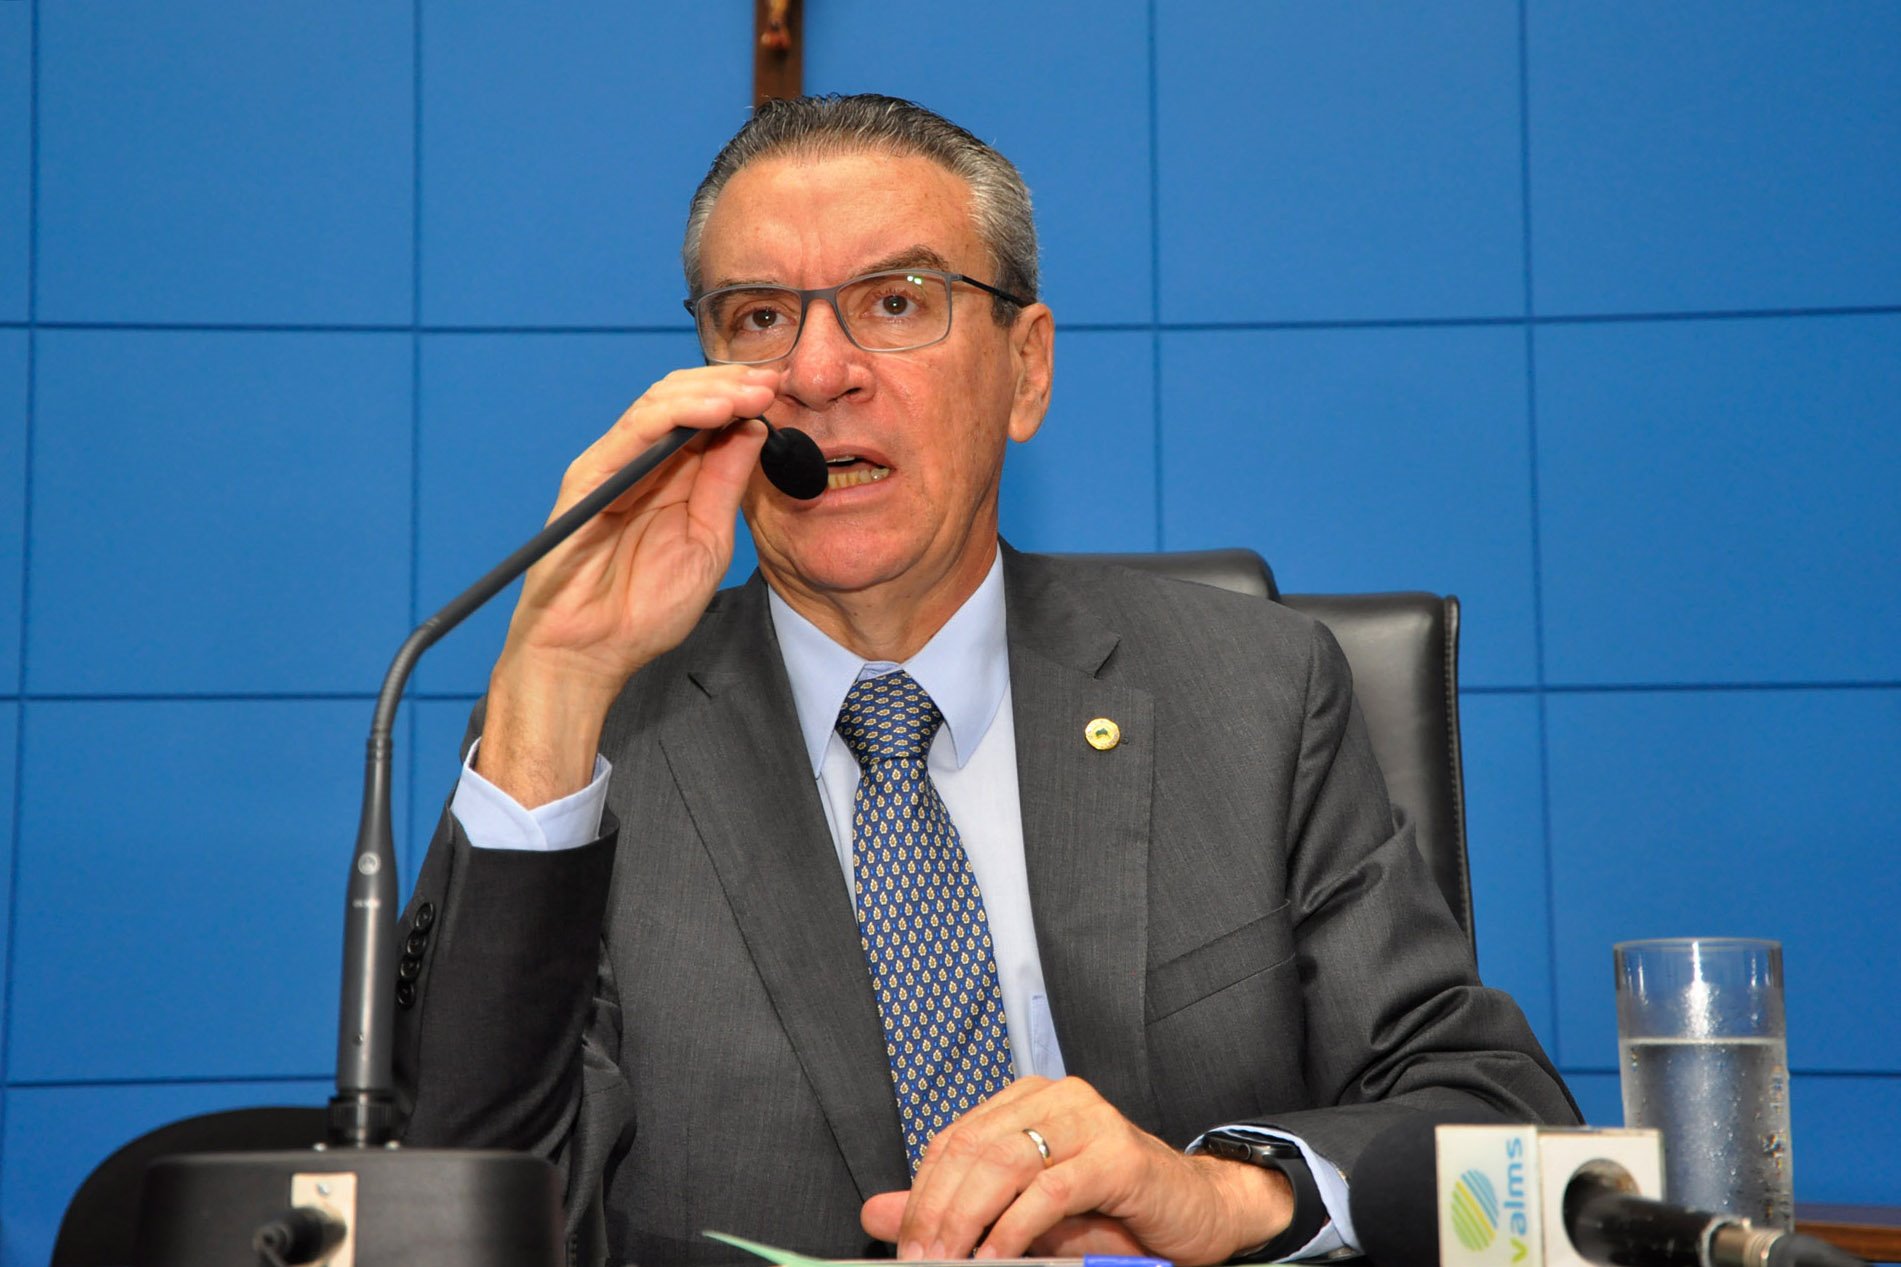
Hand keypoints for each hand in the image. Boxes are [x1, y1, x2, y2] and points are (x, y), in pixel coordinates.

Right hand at [476, 364, 780, 805]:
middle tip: (776, 379)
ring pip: (661, 402)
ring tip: (755, 389)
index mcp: (671, 478)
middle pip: (686, 399)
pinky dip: (678, 412)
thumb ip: (725, 484)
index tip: (786, 391)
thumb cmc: (642, 610)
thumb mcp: (707, 541)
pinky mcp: (590, 476)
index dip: (745, 399)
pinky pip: (634, 430)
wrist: (592, 654)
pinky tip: (718, 410)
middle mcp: (641, 464)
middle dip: (733, 384)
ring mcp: (614, 465)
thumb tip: (753, 429)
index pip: (707, 419)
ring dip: (713, 390)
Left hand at [859, 1076, 1292, 1265]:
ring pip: (1005, 1164)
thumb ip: (954, 1208)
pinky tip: (997, 1259)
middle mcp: (1057, 1098)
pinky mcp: (1119, 1155)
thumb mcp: (1024, 1213)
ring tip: (951, 1262)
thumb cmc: (1115, 1211)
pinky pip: (1051, 1190)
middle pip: (972, 1149)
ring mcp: (1091, 1120)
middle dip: (936, 1211)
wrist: (1199, 1212)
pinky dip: (1016, 1229)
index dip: (921, 1194)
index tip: (904, 1244)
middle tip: (920, 1260)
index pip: (953, 1140)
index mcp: (1029, 1100)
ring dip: (968, 1221)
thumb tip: (874, 1212)